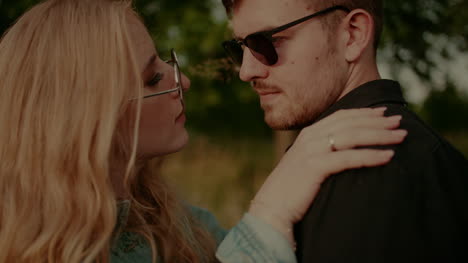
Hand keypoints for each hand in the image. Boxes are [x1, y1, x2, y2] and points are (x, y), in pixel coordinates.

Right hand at [249, 107, 406, 246]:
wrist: (272, 206)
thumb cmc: (293, 187)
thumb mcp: (307, 161)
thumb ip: (322, 150)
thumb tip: (345, 147)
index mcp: (309, 133)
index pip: (343, 116)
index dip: (366, 113)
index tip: (385, 113)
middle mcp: (310, 136)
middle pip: (351, 123)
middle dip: (378, 121)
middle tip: (400, 122)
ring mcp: (312, 150)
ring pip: (352, 136)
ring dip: (379, 135)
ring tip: (401, 136)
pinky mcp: (315, 166)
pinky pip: (348, 158)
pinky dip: (370, 155)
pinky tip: (388, 156)